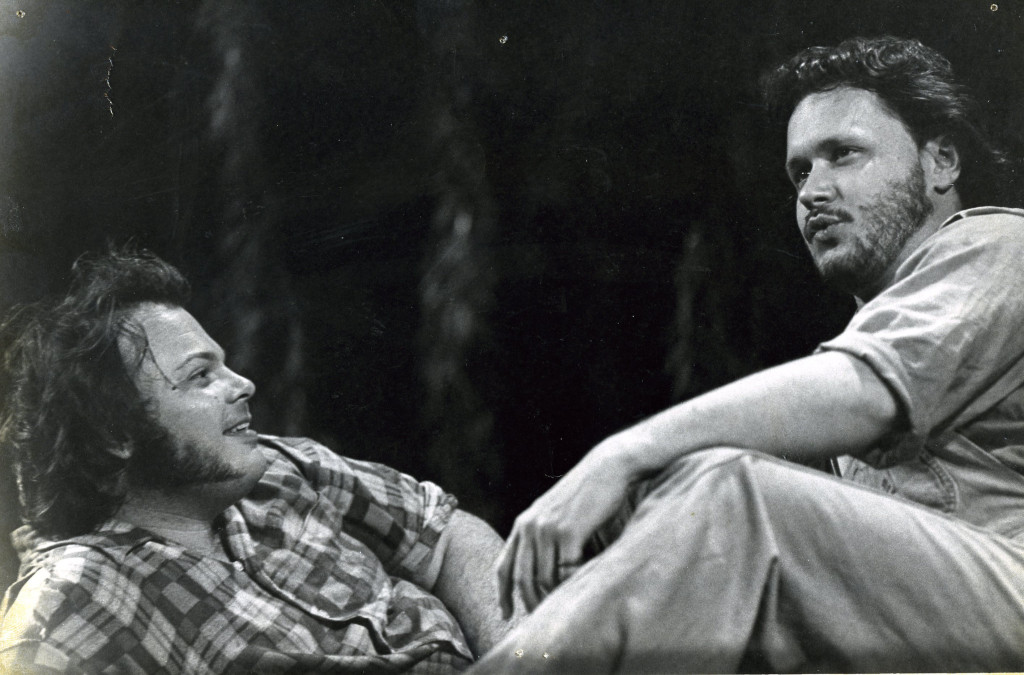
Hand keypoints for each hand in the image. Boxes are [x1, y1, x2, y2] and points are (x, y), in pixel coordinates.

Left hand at [495, 441, 638, 616]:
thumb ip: (546, 539)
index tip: (505, 614)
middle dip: (530, 604)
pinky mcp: (568, 532)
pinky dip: (571, 585)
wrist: (607, 469)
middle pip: (522, 578)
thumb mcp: (557, 515)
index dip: (502, 593)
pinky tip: (580, 590)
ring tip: (566, 610)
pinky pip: (564, 571)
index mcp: (523, 524)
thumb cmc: (587, 494)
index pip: (503, 565)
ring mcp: (547, 529)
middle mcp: (529, 527)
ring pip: (543, 579)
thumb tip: (545, 577)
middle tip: (543, 622)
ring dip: (554, 598)